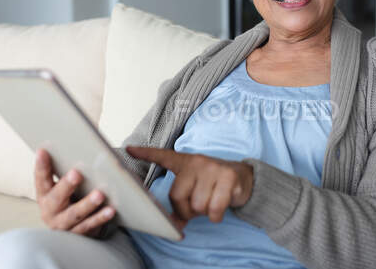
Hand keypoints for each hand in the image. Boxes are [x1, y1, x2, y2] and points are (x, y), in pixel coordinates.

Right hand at [35, 148, 115, 235]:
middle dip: (66, 185)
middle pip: (57, 197)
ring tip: (100, 194)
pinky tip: (110, 210)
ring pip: (75, 214)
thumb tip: (89, 133)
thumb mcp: (64, 184)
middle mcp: (50, 210)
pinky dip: (100, 218)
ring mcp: (63, 224)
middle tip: (77, 173)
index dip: (41, 165)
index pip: (41, 178)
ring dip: (87, 204)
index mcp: (45, 194)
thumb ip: (69, 165)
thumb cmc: (69, 197)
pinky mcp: (77, 234)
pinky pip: (89, 226)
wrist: (69, 229)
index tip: (43, 150)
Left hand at [126, 147, 253, 225]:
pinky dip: (216, 216)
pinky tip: (220, 207)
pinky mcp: (227, 177)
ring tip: (211, 202)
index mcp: (186, 162)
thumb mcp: (196, 186)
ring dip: (204, 213)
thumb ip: (182, 202)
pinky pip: (214, 209)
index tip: (130, 149)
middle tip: (198, 205)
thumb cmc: (214, 185)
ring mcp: (212, 168)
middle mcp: (197, 162)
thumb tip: (174, 225)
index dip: (145, 153)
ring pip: (197, 205)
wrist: (245, 177)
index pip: (163, 156)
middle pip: (178, 197)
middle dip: (187, 210)